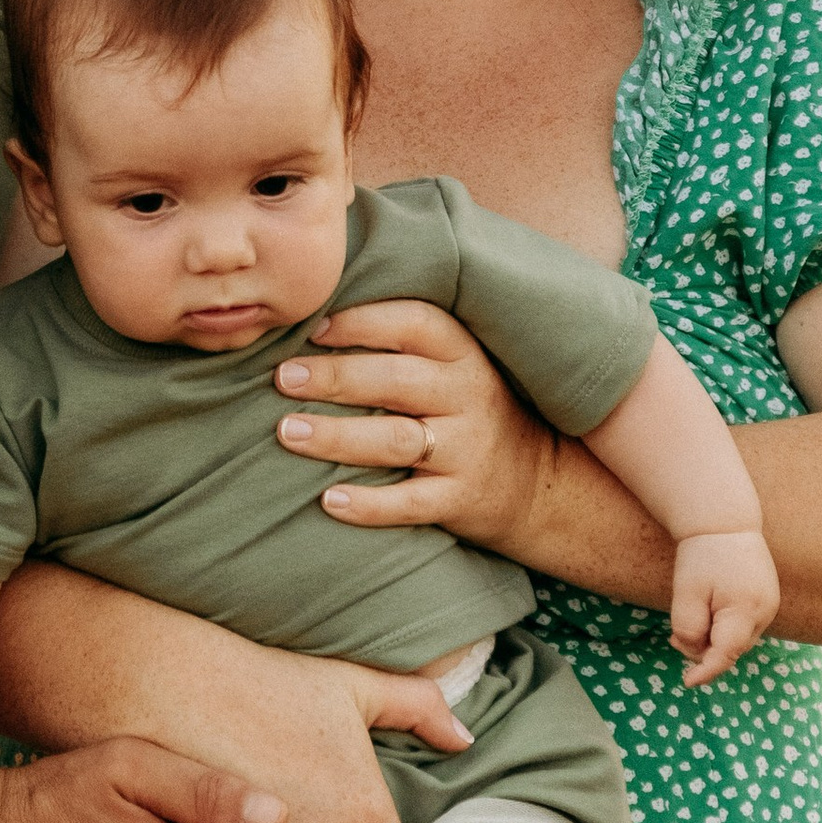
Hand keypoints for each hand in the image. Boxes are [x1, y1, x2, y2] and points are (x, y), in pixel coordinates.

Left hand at [275, 299, 555, 554]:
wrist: (538, 481)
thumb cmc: (467, 410)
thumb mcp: (454, 367)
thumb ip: (401, 344)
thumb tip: (313, 317)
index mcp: (463, 354)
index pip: (414, 324)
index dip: (362, 322)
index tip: (313, 328)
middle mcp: (467, 396)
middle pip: (396, 380)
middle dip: (336, 377)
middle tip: (283, 377)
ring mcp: (466, 450)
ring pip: (396, 440)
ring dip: (337, 436)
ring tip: (288, 432)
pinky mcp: (460, 499)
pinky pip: (410, 503)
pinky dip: (369, 505)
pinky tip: (329, 500)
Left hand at [671, 529, 780, 685]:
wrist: (726, 522)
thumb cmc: (701, 556)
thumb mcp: (686, 593)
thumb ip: (688, 627)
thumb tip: (695, 654)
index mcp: (745, 609)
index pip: (726, 654)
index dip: (706, 671)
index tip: (687, 682)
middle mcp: (764, 612)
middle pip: (732, 649)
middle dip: (703, 651)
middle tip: (673, 639)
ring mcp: (770, 607)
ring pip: (738, 640)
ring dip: (714, 640)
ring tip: (690, 620)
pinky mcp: (768, 602)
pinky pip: (744, 627)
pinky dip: (725, 629)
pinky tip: (707, 614)